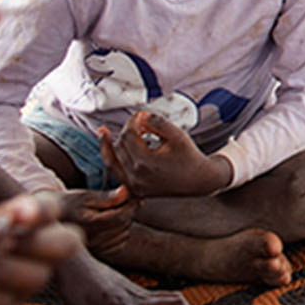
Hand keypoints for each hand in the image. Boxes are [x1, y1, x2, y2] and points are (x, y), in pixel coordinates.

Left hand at [0, 194, 80, 304]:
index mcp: (0, 225)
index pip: (45, 210)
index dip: (42, 210)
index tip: (16, 215)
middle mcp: (12, 255)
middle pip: (67, 243)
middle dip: (45, 241)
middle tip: (8, 239)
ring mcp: (6, 289)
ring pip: (38, 276)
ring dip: (2, 268)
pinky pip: (6, 304)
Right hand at [55, 186, 134, 256]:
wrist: (50, 221)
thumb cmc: (68, 204)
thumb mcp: (84, 196)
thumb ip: (106, 196)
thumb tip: (126, 192)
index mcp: (89, 224)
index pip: (121, 216)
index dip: (131, 205)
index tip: (133, 195)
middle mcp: (92, 240)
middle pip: (124, 225)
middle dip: (129, 211)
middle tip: (125, 201)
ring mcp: (95, 249)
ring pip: (124, 234)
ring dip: (125, 222)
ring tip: (113, 212)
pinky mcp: (98, 254)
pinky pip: (120, 244)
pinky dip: (121, 233)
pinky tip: (111, 225)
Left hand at [98, 112, 230, 199]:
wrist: (199, 181)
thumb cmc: (190, 156)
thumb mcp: (177, 135)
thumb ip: (157, 122)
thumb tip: (140, 116)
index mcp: (146, 162)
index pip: (128, 135)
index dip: (133, 121)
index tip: (142, 115)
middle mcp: (136, 176)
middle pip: (119, 146)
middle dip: (126, 131)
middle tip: (139, 122)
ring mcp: (134, 185)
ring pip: (111, 161)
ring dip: (112, 145)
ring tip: (106, 132)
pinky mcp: (135, 189)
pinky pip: (116, 173)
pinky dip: (112, 159)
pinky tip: (109, 148)